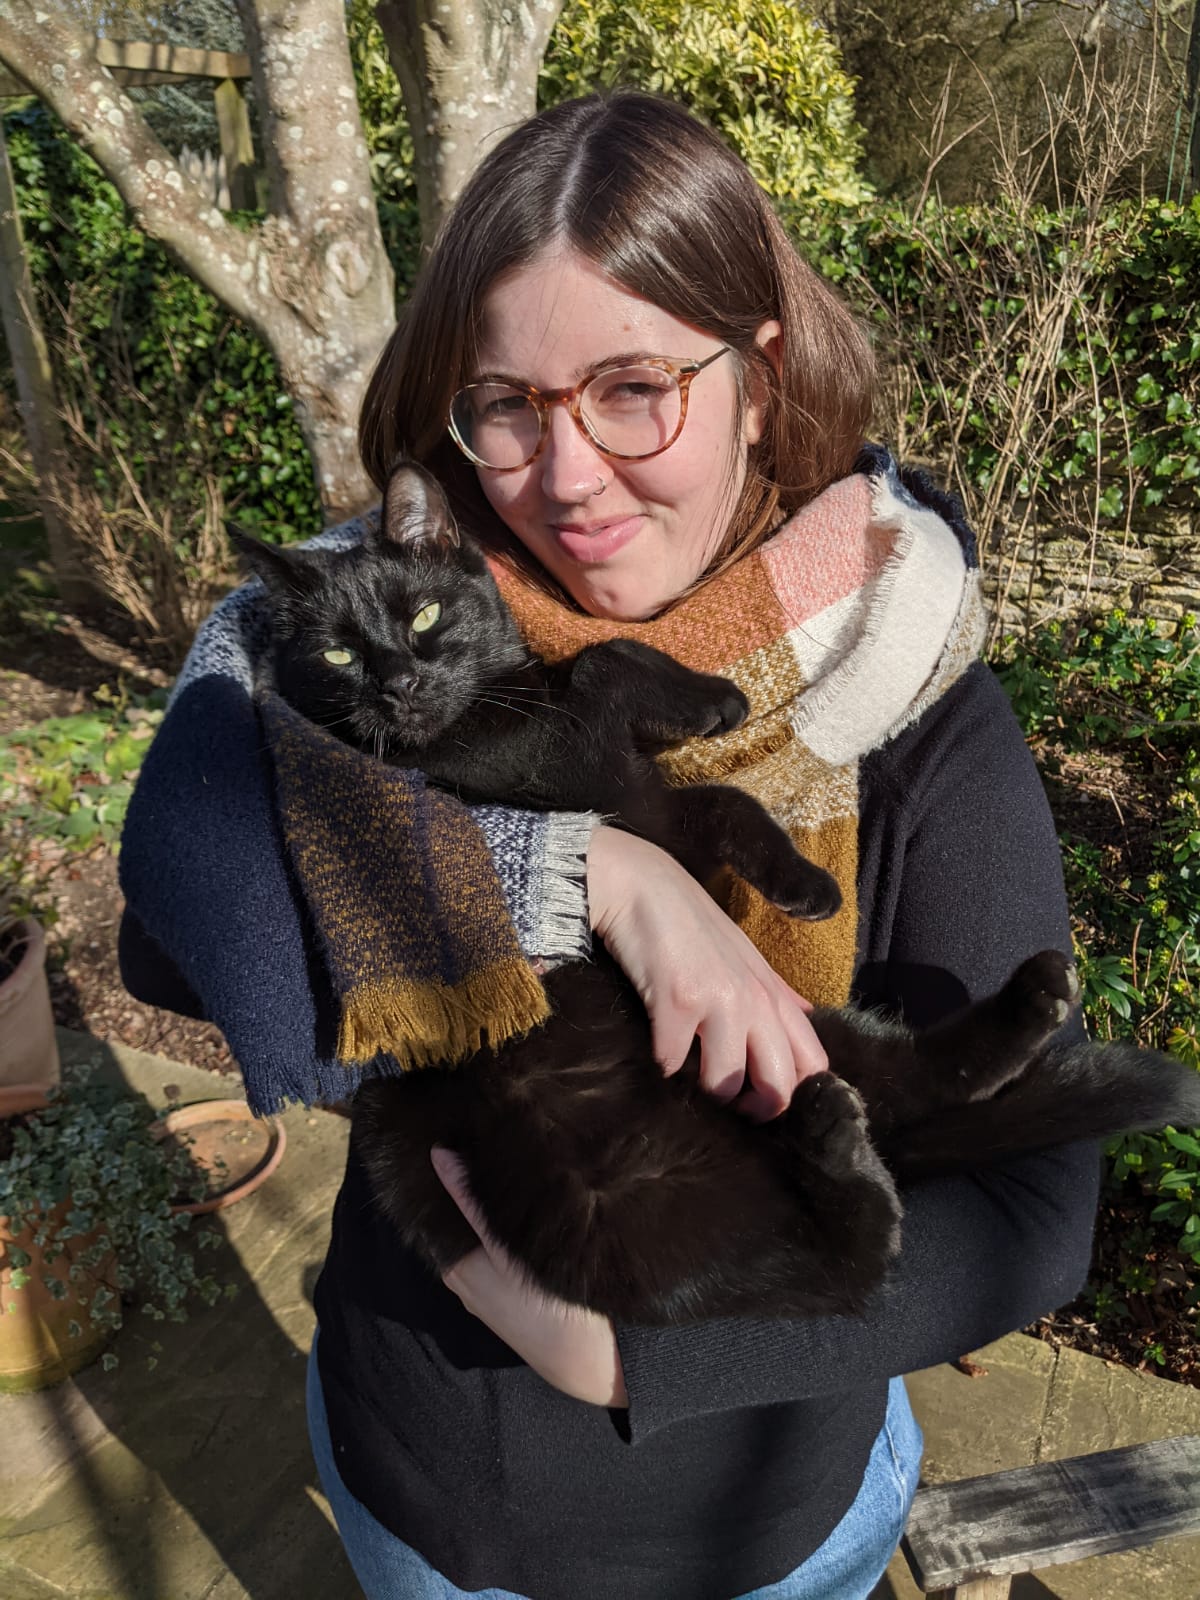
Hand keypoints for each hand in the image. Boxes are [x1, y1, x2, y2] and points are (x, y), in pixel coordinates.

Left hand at [431, 1148, 627, 1408]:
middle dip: (470, 1192)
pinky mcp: (507, 1299)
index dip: (447, 1176)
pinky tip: (522, 1213)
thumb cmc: (543, 1304)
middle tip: (488, 1147)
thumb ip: (471, 1202)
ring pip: (479, 1238)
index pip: (438, 1210)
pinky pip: (495, 1254)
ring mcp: (485, 1292)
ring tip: (508, 1171)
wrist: (584, 1361)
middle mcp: (462, 1279)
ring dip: (490, 1213)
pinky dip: (502, 1233)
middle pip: (459, 1223)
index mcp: (454, 1264)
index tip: (460, 1140)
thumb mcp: (506, 1247)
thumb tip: (438, 1155)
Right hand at [587, 825, 827, 1119]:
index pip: (813, 1064)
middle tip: (729, 1106)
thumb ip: (778, 992)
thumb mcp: (744, 956)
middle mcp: (755, 1000)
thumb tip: (807, 1017)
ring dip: (702, 1091)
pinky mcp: (676, 1004)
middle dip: (754, 1109)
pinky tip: (655, 1048)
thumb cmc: (690, 924)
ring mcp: (718, 1002)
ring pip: (725, 1085)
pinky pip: (671, 1065)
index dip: (796, 1096)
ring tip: (688, 1074)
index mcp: (774, 994)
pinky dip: (660, 1066)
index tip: (766, 1100)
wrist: (639, 886)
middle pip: (779, 1087)